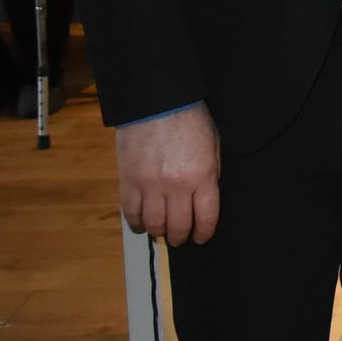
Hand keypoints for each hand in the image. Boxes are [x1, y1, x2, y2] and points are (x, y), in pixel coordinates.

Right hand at [115, 104, 220, 245]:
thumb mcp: (213, 145)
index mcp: (202, 177)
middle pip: (178, 226)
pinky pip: (130, 213)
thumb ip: (210, 174)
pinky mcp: (128, 181)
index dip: (204, 233)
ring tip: (162, 231)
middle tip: (180, 238)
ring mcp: (150, 186)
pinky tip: (142, 223)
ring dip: (159, 232)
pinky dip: (137, 223)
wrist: (156, 103)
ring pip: (153, 224)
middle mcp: (176, 186)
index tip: (201, 237)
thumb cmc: (190, 120)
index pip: (206, 218)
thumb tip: (204, 198)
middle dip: (180, 237)